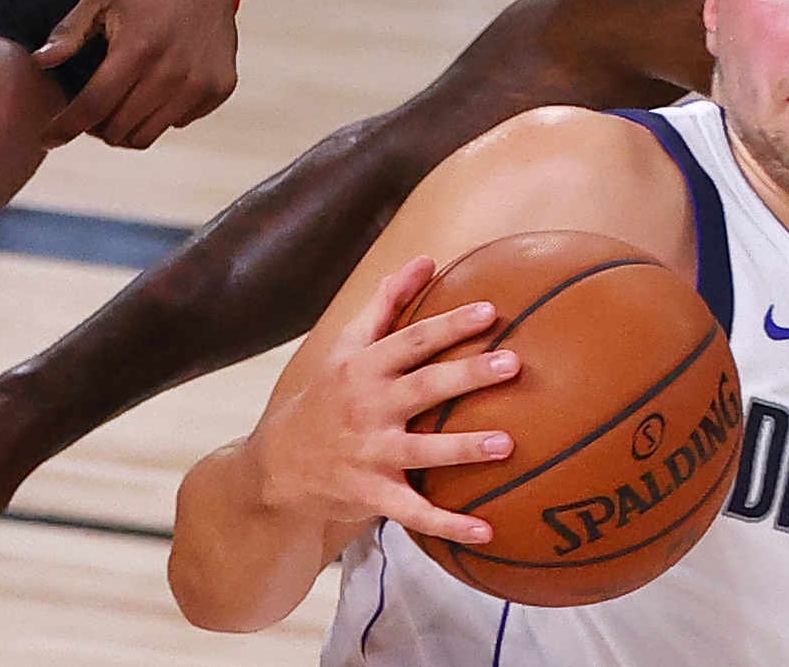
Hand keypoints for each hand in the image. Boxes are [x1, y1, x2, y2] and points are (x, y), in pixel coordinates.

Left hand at [36, 0, 239, 148]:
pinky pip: (178, 122)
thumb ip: (68, 32)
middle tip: (89, 112)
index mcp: (137, 49)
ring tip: (117, 107)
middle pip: (119, 129)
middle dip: (94, 128)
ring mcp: (200, 83)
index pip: (93, 107)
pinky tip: (155, 91)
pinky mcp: (220, 87)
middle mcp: (172, 72)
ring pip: (148, 135)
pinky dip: (160, 115)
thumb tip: (41, 61)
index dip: (65, 128)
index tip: (48, 138)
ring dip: (125, 127)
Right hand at [249, 257, 520, 543]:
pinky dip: (449, 524)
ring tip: (508, 443)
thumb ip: (386, 303)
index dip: (448, 325)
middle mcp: (367, 408)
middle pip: (423, 388)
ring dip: (463, 448)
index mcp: (364, 368)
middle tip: (512, 364)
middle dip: (467, 376)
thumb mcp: (347, 347)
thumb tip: (426, 258)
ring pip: (421, 451)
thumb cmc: (327, 396)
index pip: (411, 341)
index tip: (491, 311)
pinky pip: (413, 513)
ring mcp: (368, 454)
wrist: (275, 467)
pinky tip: (487, 530)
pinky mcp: (370, 495)